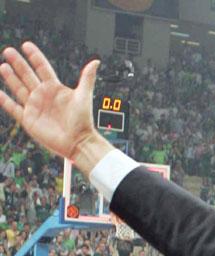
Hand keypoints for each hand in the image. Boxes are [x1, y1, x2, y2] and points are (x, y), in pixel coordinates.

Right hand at [0, 43, 112, 174]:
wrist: (78, 142)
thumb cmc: (83, 120)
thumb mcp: (84, 96)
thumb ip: (87, 78)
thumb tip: (96, 62)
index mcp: (55, 88)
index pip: (43, 68)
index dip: (35, 57)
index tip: (26, 45)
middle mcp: (43, 95)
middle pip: (27, 75)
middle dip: (18, 63)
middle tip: (9, 51)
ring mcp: (35, 106)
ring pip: (19, 88)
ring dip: (10, 78)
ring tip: (3, 66)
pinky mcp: (28, 119)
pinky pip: (13, 108)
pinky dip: (5, 100)